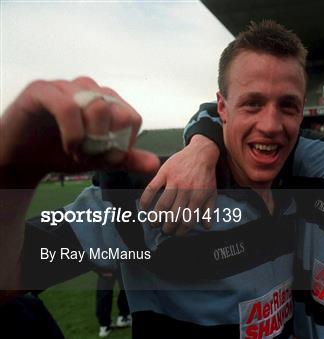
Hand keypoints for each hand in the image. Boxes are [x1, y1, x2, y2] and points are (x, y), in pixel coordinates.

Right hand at [0, 77, 159, 186]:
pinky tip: (70, 147)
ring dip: (91, 138)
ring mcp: (65, 86)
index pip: (131, 117)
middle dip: (107, 142)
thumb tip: (154, 164)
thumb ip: (125, 159)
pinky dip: (74, 133)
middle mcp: (88, 89)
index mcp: (106, 101)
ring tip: (78, 153)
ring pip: (95, 105)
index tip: (108, 158)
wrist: (22, 158)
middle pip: (116, 110)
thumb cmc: (61, 153)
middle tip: (91, 157)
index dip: (124, 143)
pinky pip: (68, 106)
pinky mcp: (42, 90)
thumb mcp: (98, 159)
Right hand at [140, 135, 219, 234]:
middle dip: (168, 227)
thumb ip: (209, 211)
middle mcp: (186, 190)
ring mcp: (174, 181)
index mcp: (198, 197)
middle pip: (173, 215)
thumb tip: (206, 227)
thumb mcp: (212, 193)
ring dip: (156, 217)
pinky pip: (152, 188)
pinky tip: (143, 208)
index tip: (176, 233)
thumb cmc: (206, 175)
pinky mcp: (164, 172)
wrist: (201, 153)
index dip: (181, 230)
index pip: (188, 220)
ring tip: (154, 223)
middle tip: (165, 230)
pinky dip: (145, 199)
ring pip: (162, 204)